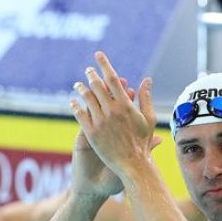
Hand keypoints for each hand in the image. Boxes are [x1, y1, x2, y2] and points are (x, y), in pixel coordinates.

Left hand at [70, 51, 157, 183]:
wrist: (132, 165)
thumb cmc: (142, 143)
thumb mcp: (148, 119)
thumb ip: (146, 98)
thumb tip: (147, 80)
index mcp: (126, 106)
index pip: (112, 79)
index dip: (105, 65)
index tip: (98, 55)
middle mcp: (111, 111)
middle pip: (97, 86)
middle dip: (91, 75)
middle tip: (88, 70)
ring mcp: (100, 122)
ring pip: (87, 98)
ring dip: (82, 88)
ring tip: (79, 84)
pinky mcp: (91, 132)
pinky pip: (80, 114)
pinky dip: (76, 105)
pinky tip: (73, 101)